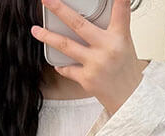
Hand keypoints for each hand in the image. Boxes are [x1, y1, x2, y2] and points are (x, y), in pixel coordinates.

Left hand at [30, 0, 143, 115]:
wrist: (128, 97)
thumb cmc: (124, 69)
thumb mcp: (124, 43)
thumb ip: (111, 28)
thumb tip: (92, 14)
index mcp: (119, 37)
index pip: (121, 11)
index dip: (119, 0)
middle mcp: (106, 48)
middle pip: (79, 24)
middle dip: (59, 9)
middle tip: (46, 0)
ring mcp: (95, 64)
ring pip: (66, 46)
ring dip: (48, 37)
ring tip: (36, 30)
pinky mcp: (86, 79)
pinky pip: (68, 69)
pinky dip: (62, 65)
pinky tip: (58, 63)